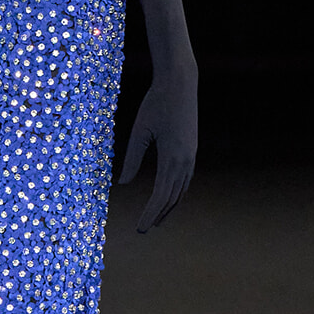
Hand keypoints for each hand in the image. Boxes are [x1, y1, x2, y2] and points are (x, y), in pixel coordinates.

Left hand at [117, 61, 196, 231]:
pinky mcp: (191, 150)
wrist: (180, 83)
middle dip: (157, 215)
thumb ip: (133, 159)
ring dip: (168, 207)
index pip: (160, 196)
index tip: (140, 228)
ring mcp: (191, 156)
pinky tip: (168, 197)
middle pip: (172, 198)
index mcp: (172, 158)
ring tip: (155, 219)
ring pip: (181, 190)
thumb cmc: (156, 104)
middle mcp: (185, 161)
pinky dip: (176, 193)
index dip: (149, 214)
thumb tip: (122, 183)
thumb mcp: (139, 131)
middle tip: (143, 230)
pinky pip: (184, 179)